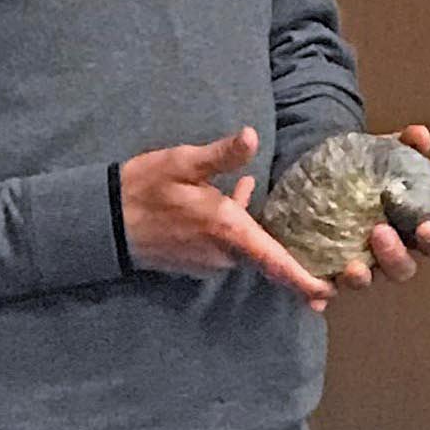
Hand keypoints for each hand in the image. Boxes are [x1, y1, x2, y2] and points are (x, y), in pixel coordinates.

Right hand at [120, 127, 333, 310]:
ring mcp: (207, 262)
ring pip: (246, 248)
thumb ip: (222, 155)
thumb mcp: (183, 163)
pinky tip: (238, 195)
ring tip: (264, 194)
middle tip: (317, 243)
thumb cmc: (144, 189)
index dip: (302, 280)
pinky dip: (238, 228)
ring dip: (258, 228)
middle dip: (289, 249)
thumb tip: (252, 136)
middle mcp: (223, 254)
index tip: (326, 294)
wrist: (102, 220)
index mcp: (228, 232)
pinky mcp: (195, 262)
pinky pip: (228, 246)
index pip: (275, 262)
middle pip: (266, 256)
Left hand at [329, 125, 429, 292]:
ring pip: (366, 282)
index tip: (428, 227)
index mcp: (409, 229)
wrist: (323, 179)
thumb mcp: (383, 154)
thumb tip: (420, 134)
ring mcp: (359, 265)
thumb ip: (404, 146)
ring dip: (362, 279)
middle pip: (402, 269)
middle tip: (379, 232)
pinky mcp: (326, 272)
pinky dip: (321, 298)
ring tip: (352, 267)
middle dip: (395, 256)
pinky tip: (316, 300)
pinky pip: (324, 291)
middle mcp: (387, 254)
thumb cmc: (364, 172)